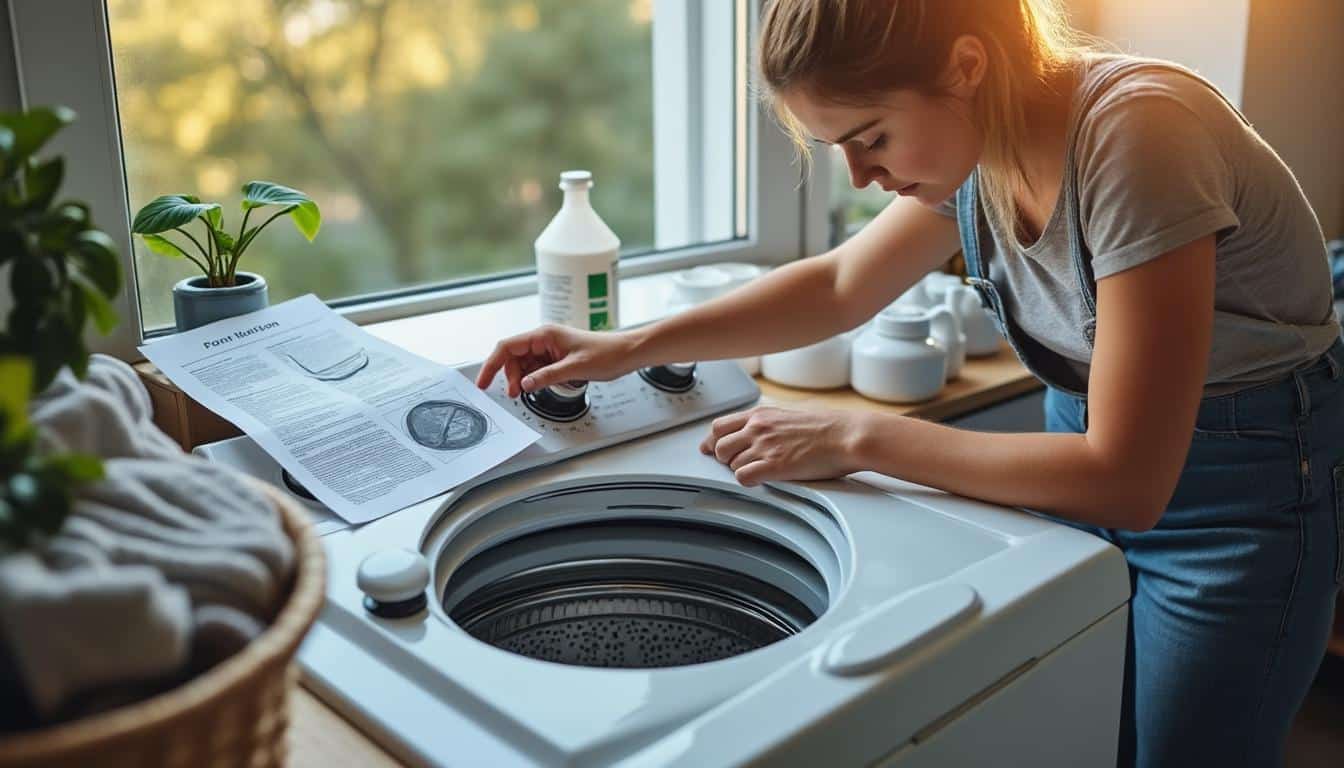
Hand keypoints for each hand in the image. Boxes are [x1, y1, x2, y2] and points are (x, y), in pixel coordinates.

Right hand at [475, 324, 642, 397]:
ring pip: (523, 364)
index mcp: (544, 334)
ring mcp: (549, 348)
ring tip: (527, 392)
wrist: (626, 353)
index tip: (483, 382)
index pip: (507, 347)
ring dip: (521, 379)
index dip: (492, 364)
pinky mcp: (555, 357)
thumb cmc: (606, 353)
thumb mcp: (575, 368)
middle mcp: (544, 339)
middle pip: (513, 357)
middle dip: (509, 375)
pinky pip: (535, 368)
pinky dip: (533, 379)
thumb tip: (524, 384)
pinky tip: (539, 386)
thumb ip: (547, 376)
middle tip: (515, 394)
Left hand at [699, 406, 866, 486]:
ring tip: (759, 471)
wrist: (847, 435)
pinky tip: (761, 480)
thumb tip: (758, 428)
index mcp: (761, 414)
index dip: (712, 440)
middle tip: (735, 464)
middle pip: (719, 446)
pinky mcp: (774, 465)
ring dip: (740, 470)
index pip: (720, 426)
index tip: (709, 448)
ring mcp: (764, 446)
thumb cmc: (828, 426)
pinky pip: (743, 477)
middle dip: (724, 458)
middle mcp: (758, 428)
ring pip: (730, 463)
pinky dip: (747, 481)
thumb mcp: (790, 414)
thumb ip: (768, 421)